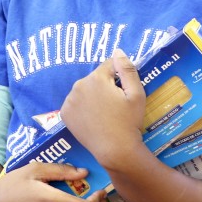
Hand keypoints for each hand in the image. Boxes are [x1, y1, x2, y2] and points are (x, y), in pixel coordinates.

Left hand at [60, 50, 144, 166]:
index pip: (109, 66)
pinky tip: (93, 118)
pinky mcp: (65, 113)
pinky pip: (76, 103)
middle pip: (95, 78)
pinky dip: (83, 107)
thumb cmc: (129, 122)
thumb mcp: (136, 94)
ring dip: (93, 96)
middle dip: (105, 86)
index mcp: (96, 78)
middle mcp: (79, 85)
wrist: (114, 149)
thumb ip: (127, 69)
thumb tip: (118, 51)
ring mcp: (69, 100)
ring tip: (104, 113)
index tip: (124, 92)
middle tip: (115, 106)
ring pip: (85, 90)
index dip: (120, 77)